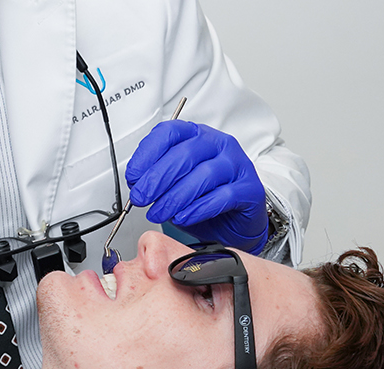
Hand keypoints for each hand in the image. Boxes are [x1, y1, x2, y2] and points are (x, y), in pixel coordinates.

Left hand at [125, 120, 269, 253]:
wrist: (236, 221)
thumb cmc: (204, 197)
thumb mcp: (175, 183)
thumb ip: (157, 178)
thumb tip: (137, 184)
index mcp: (196, 135)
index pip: (169, 133)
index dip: (147, 154)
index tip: (133, 176)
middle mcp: (218, 144)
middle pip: (184, 154)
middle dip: (157, 178)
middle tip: (141, 197)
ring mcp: (237, 164)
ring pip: (203, 175)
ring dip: (174, 197)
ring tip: (158, 212)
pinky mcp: (249, 188)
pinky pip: (222, 196)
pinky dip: (197, 209)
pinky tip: (182, 217)